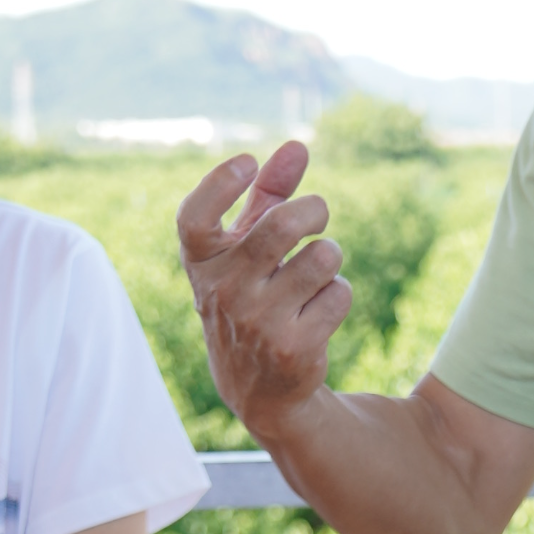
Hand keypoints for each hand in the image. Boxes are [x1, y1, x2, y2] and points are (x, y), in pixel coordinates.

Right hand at [176, 142, 351, 442]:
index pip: (194, 219)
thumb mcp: (249, 244)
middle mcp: (223, 292)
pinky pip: (339, 294)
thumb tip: (297, 146)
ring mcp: (257, 322)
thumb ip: (269, 192)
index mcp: (202, 262)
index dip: (218, 184)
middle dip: (314, 211)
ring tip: (317, 271)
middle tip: (318, 215)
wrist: (259, 387)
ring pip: (322, 258)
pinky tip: (319, 310)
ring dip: (330, 257)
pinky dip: (338, 294)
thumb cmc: (254, 294)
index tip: (247, 162)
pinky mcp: (293, 347)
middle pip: (282, 227)